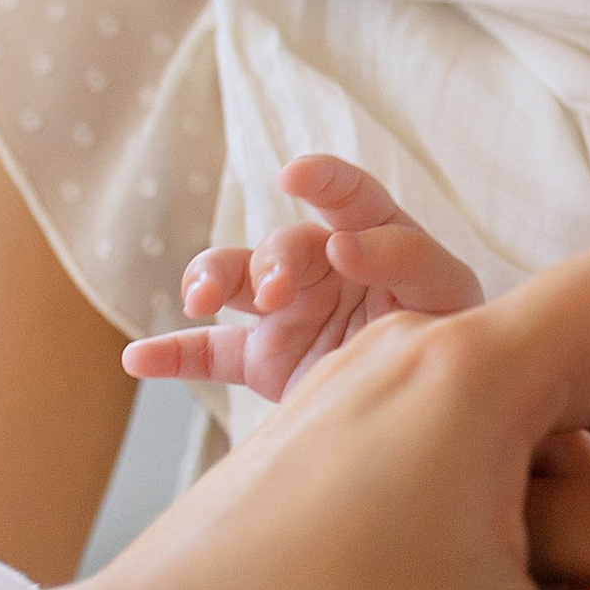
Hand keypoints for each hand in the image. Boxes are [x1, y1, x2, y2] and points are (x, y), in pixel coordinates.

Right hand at [124, 152, 482, 402]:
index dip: (325, 180)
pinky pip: (209, 351)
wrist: (436, 411)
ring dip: (208, 279)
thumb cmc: (451, 340)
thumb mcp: (449, 298)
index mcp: (378, 240)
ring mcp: (288, 311)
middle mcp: (326, 267)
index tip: (296, 178)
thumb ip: (408, 262)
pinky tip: (138, 359)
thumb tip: (344, 244)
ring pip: (233, 278)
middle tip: (274, 292)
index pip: (354, 197)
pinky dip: (172, 353)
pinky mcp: (264, 358)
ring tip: (198, 301)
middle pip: (283, 245)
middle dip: (273, 261)